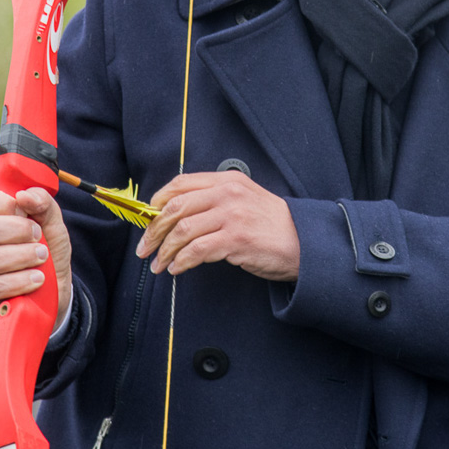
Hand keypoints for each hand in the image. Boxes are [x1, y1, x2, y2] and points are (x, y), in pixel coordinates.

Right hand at [0, 187, 71, 325]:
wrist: (54, 286)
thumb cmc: (46, 246)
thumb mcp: (51, 221)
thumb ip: (42, 203)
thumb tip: (24, 196)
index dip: (1, 203)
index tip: (24, 211)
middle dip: (17, 231)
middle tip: (39, 236)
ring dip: (22, 257)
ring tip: (42, 257)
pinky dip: (20, 282)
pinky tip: (36, 279)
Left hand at [137, 171, 299, 280]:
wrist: (303, 241)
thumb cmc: (272, 225)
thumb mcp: (245, 199)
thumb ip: (216, 199)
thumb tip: (178, 214)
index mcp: (228, 180)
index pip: (181, 183)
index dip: (158, 201)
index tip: (148, 218)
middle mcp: (228, 194)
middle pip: (176, 208)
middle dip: (154, 230)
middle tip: (145, 247)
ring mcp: (232, 216)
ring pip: (182, 230)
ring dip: (164, 250)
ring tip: (158, 264)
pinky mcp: (236, 239)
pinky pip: (197, 250)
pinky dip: (181, 261)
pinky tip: (177, 268)